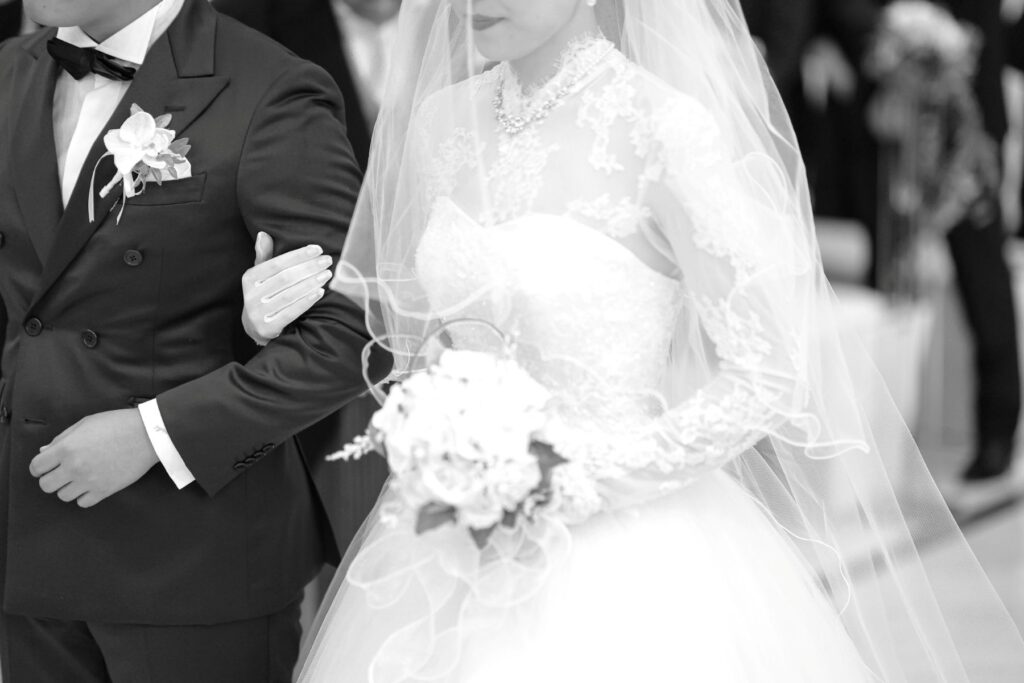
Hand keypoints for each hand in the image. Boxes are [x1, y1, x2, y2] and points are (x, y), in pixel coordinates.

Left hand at [30, 409, 159, 507]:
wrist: (148, 435)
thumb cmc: (118, 424)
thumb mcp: (86, 424)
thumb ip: (62, 438)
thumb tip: (45, 452)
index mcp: (66, 448)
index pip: (37, 467)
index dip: (40, 466)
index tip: (48, 464)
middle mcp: (74, 467)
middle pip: (46, 485)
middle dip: (51, 478)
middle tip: (63, 472)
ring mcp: (89, 481)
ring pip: (63, 496)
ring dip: (68, 487)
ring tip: (80, 477)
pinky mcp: (105, 490)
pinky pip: (83, 502)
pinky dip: (84, 496)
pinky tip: (92, 484)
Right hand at [241, 232, 333, 345]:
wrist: (256, 328)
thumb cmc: (264, 295)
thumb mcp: (260, 276)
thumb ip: (264, 256)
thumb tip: (263, 234)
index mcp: (249, 279)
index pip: (276, 264)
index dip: (298, 255)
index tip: (317, 249)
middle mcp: (251, 296)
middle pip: (285, 278)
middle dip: (309, 267)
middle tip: (327, 261)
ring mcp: (258, 313)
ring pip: (289, 295)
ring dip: (311, 283)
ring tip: (327, 274)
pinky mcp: (267, 328)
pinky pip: (291, 312)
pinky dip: (307, 301)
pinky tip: (320, 292)